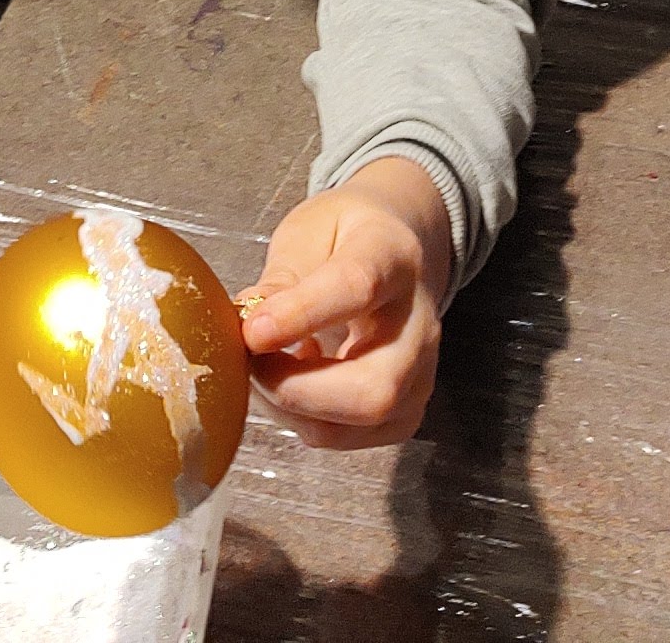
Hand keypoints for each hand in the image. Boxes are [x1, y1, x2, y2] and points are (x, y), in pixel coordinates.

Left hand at [240, 158, 452, 446]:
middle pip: (376, 386)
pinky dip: (310, 420)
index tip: (251, 332)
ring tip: (266, 369)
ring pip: (367, 420)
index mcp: (392, 256)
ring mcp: (421, 373)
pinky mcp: (407, 410)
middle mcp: (419, 322)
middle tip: (250, 362)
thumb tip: (248, 327)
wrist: (401, 247)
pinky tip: (295, 379)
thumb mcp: (308, 232)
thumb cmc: (346, 236)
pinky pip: (354, 436)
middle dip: (298, 390)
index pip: (357, 289)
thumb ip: (281, 278)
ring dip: (297, 409)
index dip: (301, 315)